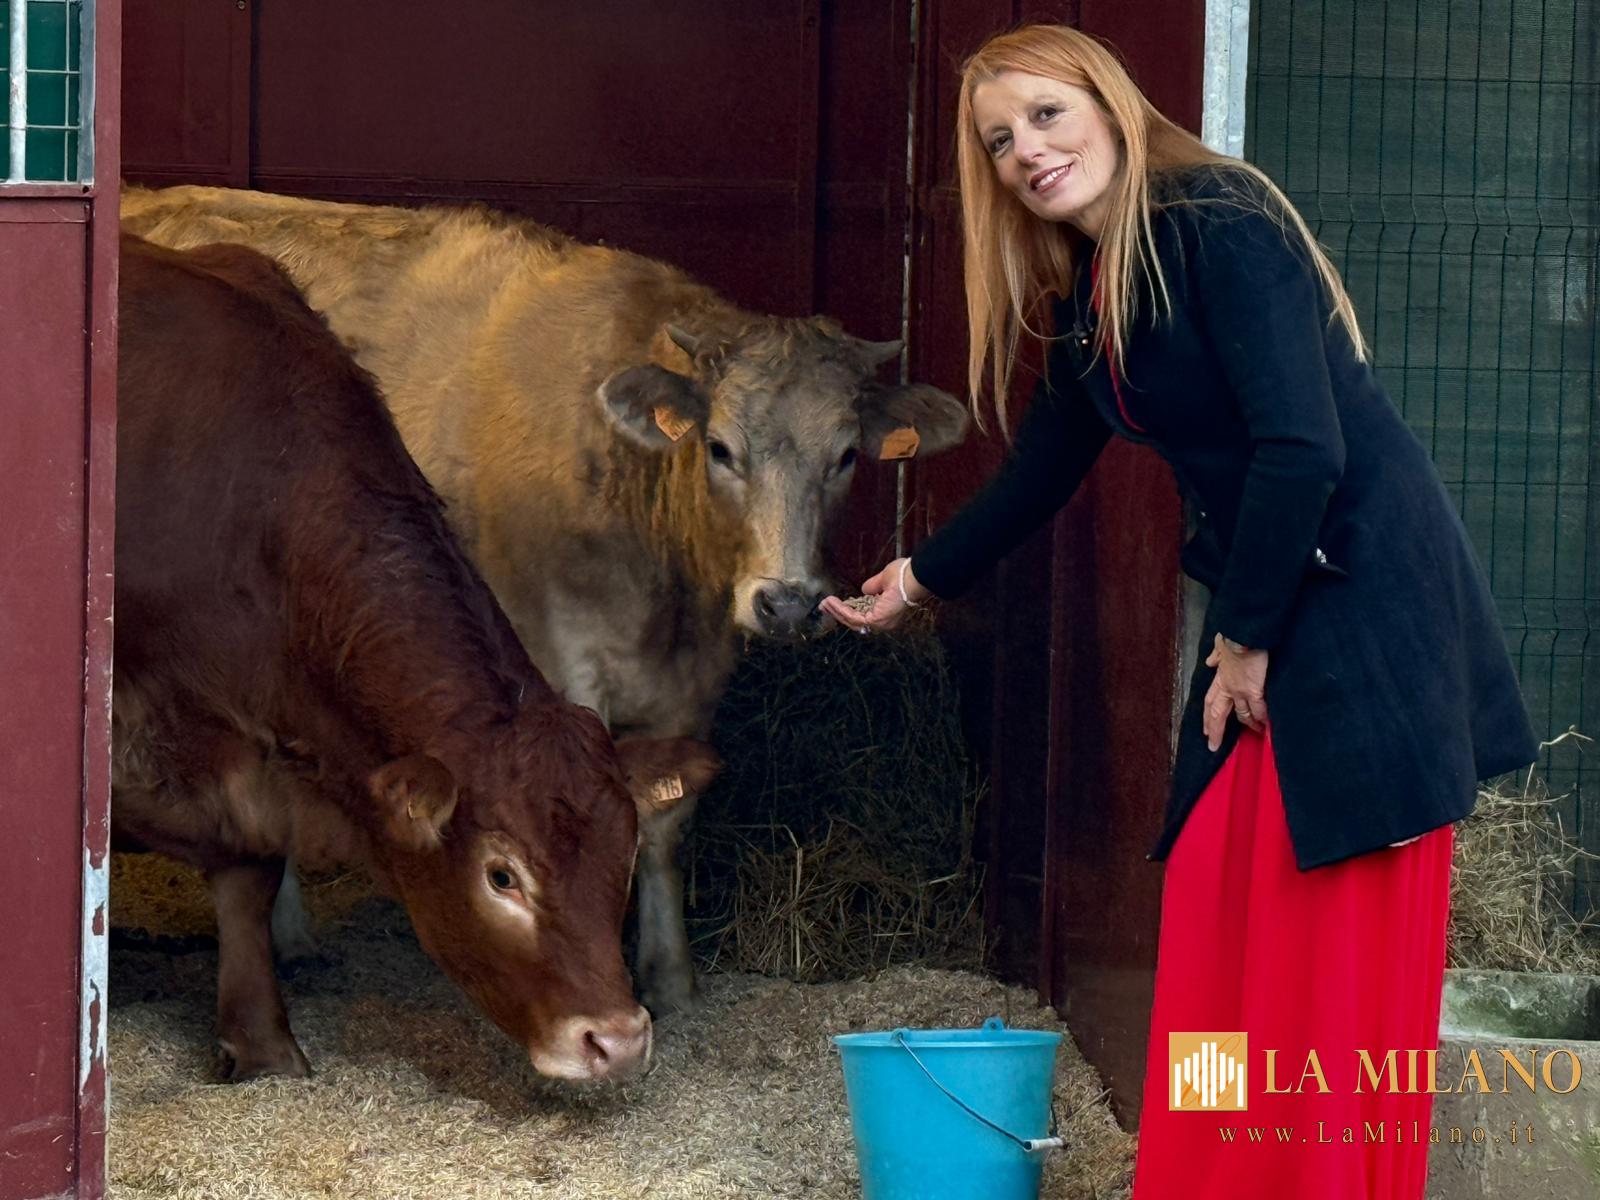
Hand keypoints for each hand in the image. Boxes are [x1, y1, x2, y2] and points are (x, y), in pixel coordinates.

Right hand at [819, 557, 929, 635]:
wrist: (914, 576)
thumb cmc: (904, 576)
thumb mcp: (884, 580)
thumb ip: (873, 586)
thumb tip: (864, 589)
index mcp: (886, 614)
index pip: (863, 616)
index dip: (848, 611)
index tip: (835, 604)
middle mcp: (883, 622)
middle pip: (855, 622)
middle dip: (838, 614)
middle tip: (824, 606)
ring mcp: (880, 623)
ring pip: (852, 621)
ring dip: (836, 611)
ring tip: (825, 603)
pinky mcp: (875, 620)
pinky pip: (853, 617)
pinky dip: (841, 610)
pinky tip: (831, 602)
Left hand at [1203, 633, 1268, 750]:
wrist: (1245, 635)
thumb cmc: (1235, 638)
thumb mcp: (1220, 646)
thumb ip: (1216, 655)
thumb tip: (1210, 661)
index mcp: (1220, 677)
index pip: (1211, 700)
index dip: (1207, 716)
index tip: (1205, 729)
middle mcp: (1228, 687)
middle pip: (1218, 714)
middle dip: (1215, 730)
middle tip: (1213, 745)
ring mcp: (1241, 691)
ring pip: (1243, 714)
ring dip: (1249, 725)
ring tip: (1256, 734)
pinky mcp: (1254, 691)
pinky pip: (1259, 711)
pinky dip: (1263, 720)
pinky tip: (1268, 729)